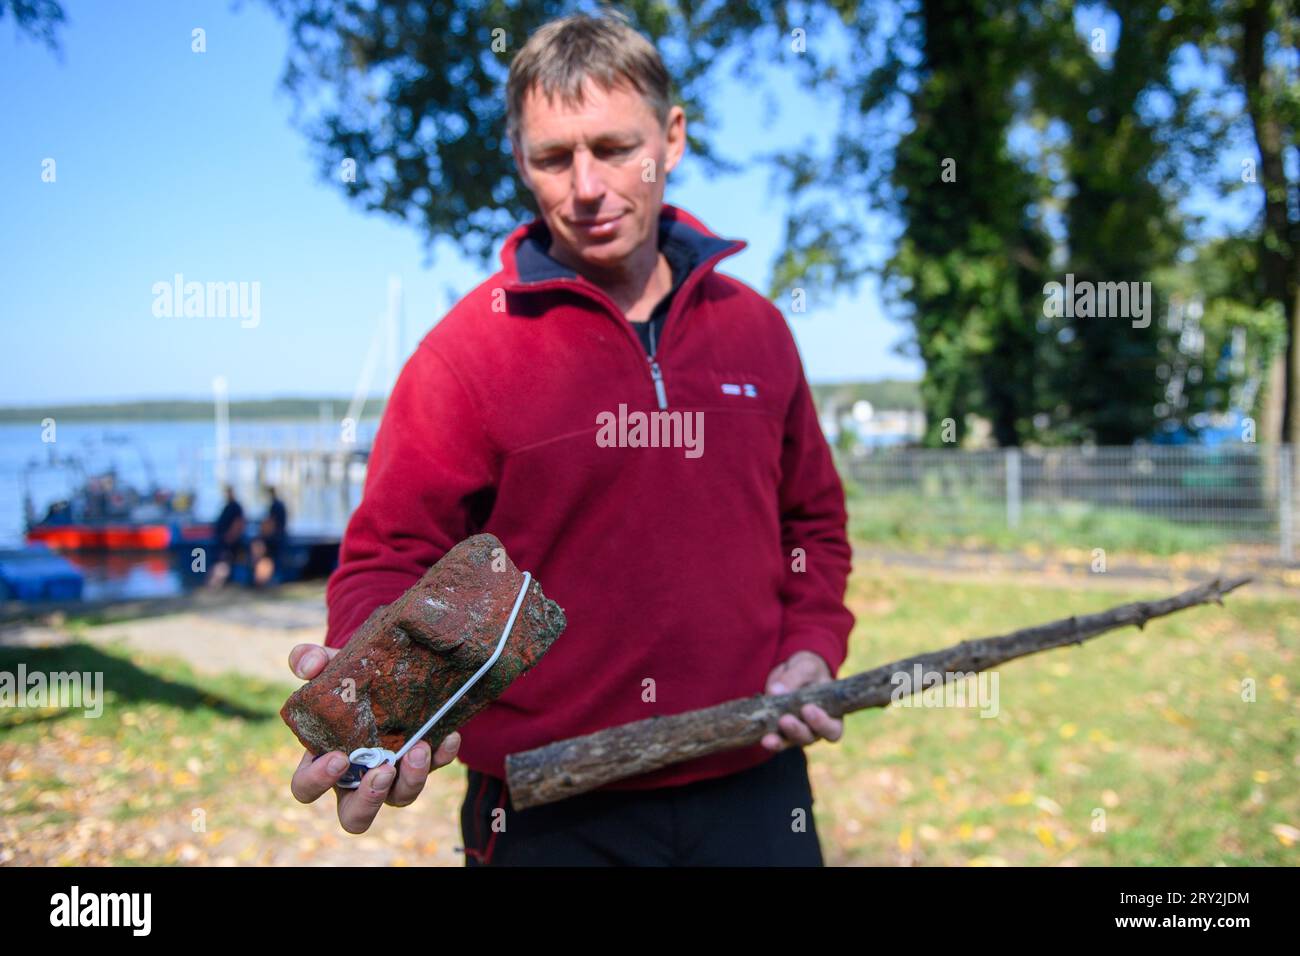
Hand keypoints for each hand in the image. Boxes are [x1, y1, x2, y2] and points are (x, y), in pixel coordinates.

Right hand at [286, 643, 460, 833]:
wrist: (386, 668)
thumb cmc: (347, 678)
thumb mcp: (329, 665)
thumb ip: (310, 660)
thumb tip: (307, 666)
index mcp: (324, 760)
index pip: (306, 789)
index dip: (317, 781)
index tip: (338, 757)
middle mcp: (357, 777)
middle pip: (355, 817)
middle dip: (369, 800)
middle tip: (383, 771)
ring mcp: (393, 773)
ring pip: (401, 799)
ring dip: (412, 780)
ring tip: (420, 748)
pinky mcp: (422, 760)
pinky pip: (436, 768)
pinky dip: (443, 756)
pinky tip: (448, 736)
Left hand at [761, 650, 842, 751]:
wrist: (794, 672)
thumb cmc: (809, 671)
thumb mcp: (806, 668)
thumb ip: (794, 678)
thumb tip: (776, 691)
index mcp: (832, 714)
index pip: (833, 729)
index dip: (823, 724)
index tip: (807, 709)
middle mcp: (816, 729)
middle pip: (810, 738)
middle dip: (797, 730)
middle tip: (785, 720)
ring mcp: (798, 732)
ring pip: (790, 741)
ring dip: (779, 740)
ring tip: (768, 738)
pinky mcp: (781, 731)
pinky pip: (774, 739)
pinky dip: (766, 737)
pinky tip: (760, 735)